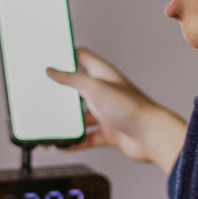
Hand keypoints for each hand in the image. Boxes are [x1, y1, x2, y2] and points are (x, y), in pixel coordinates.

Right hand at [48, 48, 186, 173]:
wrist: (152, 136)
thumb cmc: (131, 108)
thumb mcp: (95, 88)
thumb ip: (72, 79)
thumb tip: (53, 70)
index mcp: (103, 74)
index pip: (82, 57)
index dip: (66, 55)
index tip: (51, 57)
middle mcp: (105, 92)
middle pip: (78, 90)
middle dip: (62, 95)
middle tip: (46, 96)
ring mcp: (107, 113)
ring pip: (82, 116)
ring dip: (68, 122)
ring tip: (53, 125)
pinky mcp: (110, 132)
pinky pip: (88, 137)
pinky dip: (76, 141)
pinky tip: (65, 143)